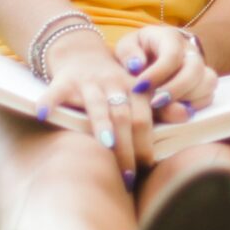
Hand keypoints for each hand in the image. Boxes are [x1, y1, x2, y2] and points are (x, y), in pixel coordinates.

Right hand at [43, 29, 154, 171]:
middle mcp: (114, 84)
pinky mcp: (64, 80)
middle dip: (126, 148)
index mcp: (135, 89)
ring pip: (97, 105)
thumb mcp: (139, 90)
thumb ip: (162, 105)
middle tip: (126, 178)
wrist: (81, 52)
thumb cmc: (115, 82)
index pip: (144, 119)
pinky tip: (42, 115)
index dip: (145, 143)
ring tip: (106, 146)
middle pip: (124, 117)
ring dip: (101, 125)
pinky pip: (55, 91)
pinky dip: (49, 101)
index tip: (146, 170)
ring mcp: (89, 82)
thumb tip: (187, 116)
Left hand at [119, 24, 215, 122]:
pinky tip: (174, 110)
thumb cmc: (138, 52)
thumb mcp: (126, 46)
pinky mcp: (205, 84)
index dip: (158, 73)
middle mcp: (190, 51)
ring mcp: (201, 68)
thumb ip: (128, 54)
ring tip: (164, 107)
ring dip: (187, 99)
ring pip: (207, 83)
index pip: (172, 54)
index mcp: (170, 38)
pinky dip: (193, 106)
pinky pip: (208, 97)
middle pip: (194, 69)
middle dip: (175, 89)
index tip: (140, 87)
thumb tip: (136, 66)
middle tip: (154, 103)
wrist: (153, 56)